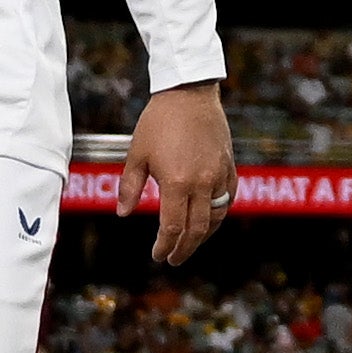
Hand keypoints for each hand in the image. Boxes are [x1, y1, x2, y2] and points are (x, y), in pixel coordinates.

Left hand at [130, 80, 236, 264]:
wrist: (188, 92)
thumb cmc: (159, 122)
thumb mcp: (137, 155)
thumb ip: (129, 187)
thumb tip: (122, 213)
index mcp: (176, 183)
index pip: (172, 228)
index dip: (164, 247)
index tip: (158, 256)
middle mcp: (201, 183)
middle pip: (196, 230)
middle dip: (184, 249)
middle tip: (174, 260)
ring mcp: (218, 175)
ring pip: (215, 217)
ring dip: (203, 236)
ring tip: (191, 243)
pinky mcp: (229, 166)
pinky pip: (227, 199)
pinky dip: (219, 214)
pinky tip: (209, 219)